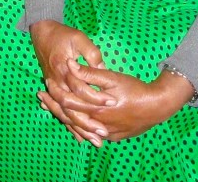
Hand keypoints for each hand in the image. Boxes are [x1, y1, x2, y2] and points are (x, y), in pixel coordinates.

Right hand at [30, 20, 108, 144]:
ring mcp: (54, 87)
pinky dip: (69, 124)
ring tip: (95, 140)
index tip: (113, 102)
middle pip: (71, 107)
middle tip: (104, 131)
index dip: (97, 96)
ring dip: (79, 128)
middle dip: (87, 121)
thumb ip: (91, 54)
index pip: (81, 88)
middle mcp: (57, 81)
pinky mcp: (53, 89)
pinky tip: (79, 136)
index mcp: (64, 69)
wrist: (41, 32)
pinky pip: (59, 111)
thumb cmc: (62, 34)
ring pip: (65, 113)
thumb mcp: (79, 38)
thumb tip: (103, 70)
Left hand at [40, 60, 189, 144]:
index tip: (45, 83)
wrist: (158, 106)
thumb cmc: (134, 89)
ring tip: (50, 107)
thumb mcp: (111, 77)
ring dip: (64, 117)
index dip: (55, 93)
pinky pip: (91, 133)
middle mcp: (98, 123)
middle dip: (54, 107)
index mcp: (96, 107)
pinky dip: (79, 126)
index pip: (68, 102)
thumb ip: (89, 72)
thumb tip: (69, 64)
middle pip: (70, 117)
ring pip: (79, 127)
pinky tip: (72, 121)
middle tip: (41, 99)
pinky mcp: (113, 135)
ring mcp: (106, 131)